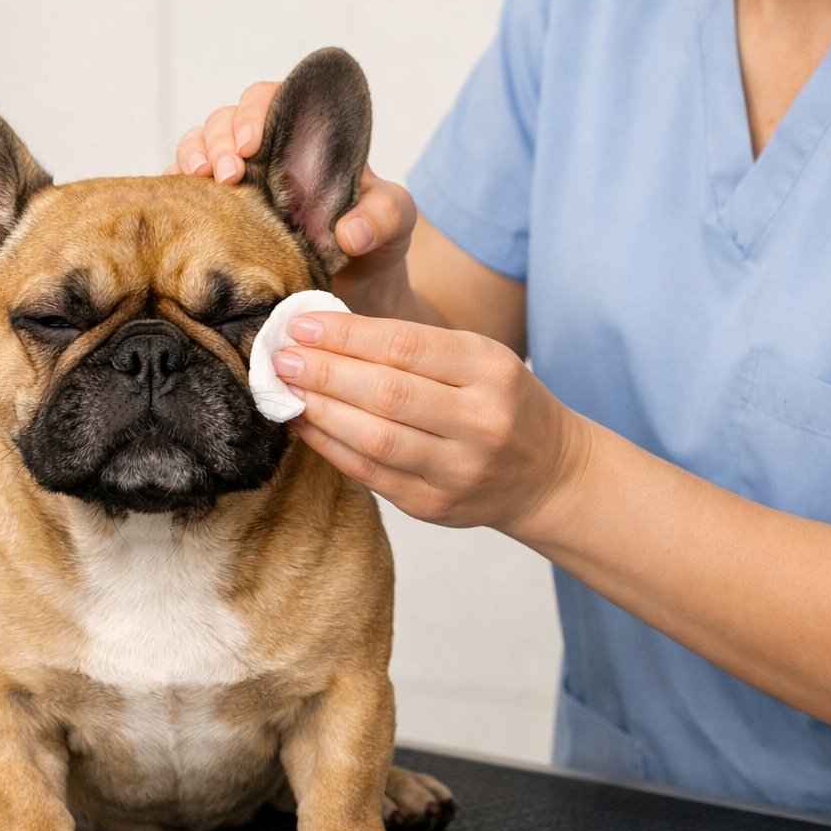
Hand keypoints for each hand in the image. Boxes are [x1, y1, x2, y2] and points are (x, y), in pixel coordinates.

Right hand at [166, 81, 417, 315]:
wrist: (357, 295)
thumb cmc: (375, 245)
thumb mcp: (395, 224)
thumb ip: (384, 215)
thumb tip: (351, 232)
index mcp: (302, 141)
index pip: (268, 101)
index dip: (254, 112)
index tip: (252, 144)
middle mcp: (262, 157)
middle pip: (224, 121)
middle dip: (218, 139)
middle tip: (227, 174)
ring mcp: (233, 188)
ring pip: (195, 149)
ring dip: (191, 159)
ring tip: (202, 182)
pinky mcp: (212, 221)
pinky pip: (180, 196)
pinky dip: (173, 195)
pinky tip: (178, 210)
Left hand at [269, 310, 590, 533]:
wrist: (548, 474)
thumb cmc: (501, 403)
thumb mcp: (480, 360)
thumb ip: (415, 348)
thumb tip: (326, 334)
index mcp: (491, 370)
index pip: (406, 346)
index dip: (346, 335)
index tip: (301, 324)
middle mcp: (480, 421)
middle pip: (386, 392)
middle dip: (324, 372)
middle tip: (281, 357)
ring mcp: (457, 470)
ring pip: (374, 437)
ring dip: (320, 411)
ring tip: (284, 390)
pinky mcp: (433, 506)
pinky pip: (370, 473)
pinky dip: (329, 446)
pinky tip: (303, 424)